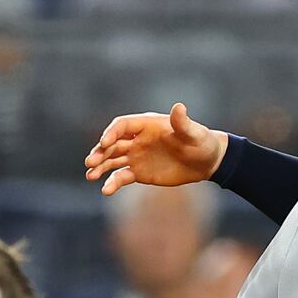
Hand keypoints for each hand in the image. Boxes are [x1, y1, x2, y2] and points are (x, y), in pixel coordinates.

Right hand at [84, 103, 227, 194]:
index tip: (105, 143)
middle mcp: (137, 139)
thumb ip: (183, 122)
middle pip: (112, 144)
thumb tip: (179, 107)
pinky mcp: (139, 172)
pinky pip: (122, 177)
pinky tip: (106, 190)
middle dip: (100, 152)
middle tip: (90, 162)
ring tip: (91, 176)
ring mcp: (136, 156)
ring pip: (112, 160)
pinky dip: (113, 183)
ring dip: (100, 167)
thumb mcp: (194, 133)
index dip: (111, 133)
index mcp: (146, 125)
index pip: (122, 126)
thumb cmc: (201, 142)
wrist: (207, 162)